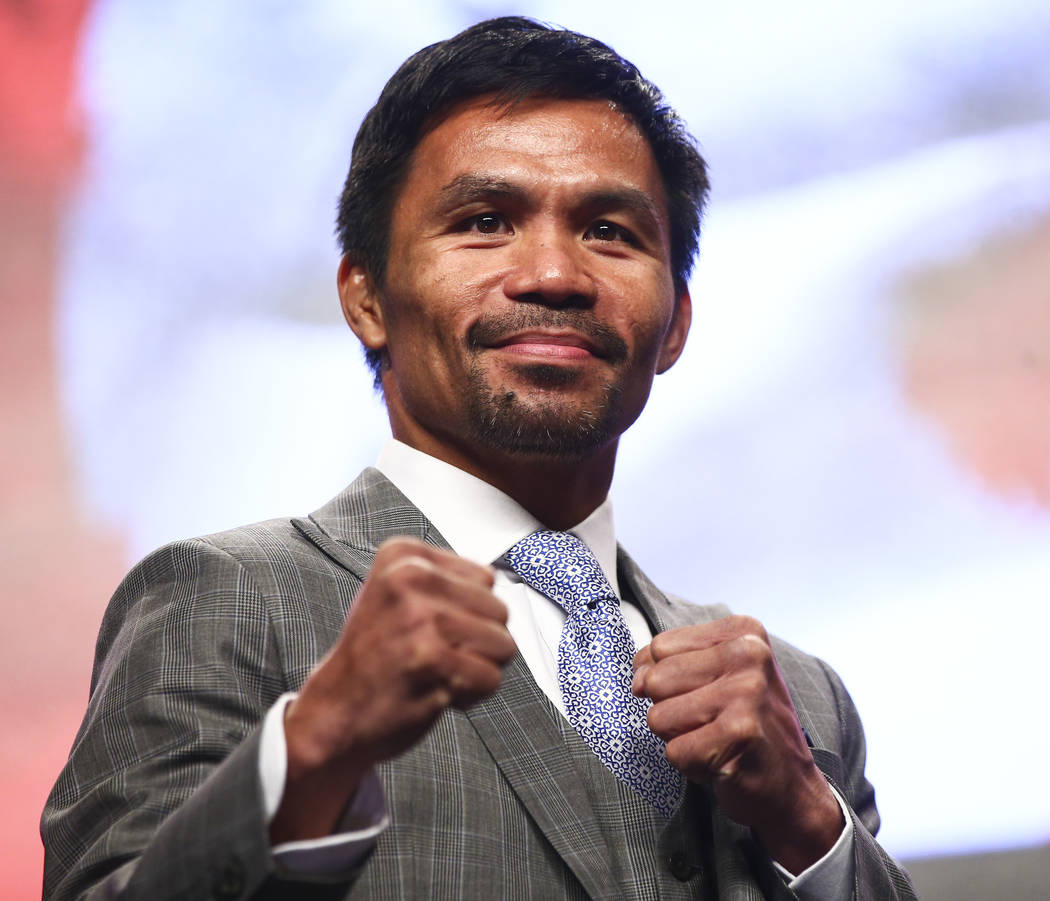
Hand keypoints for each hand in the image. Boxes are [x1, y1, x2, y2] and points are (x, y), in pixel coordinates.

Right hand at [271, 537, 515, 841]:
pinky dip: (471, 694)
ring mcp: (422, 618)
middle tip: (433, 655)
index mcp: (404, 556)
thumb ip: (446, 582)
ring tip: (435, 672)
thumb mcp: (395, 595)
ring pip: (502, 644)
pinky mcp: (432, 658)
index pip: (485, 579)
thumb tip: (497, 586)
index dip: (468, 612)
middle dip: (477, 642)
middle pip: (499, 610)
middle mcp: (411, 577)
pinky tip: (435, 691)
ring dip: (476, 668)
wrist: (334, 712)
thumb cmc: (372, 657)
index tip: (430, 628)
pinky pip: (491, 678)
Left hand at [631, 615, 842, 873]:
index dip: (665, 679)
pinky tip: (723, 762)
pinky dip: (691, 766)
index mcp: (743, 632)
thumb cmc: (746, 725)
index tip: (703, 695)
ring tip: (717, 741)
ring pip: (658, 717)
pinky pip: (674, 752)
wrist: (792, 787)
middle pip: (655, 681)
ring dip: (680, 739)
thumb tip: (637, 681)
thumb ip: (669, 663)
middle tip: (711, 723)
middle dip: (671, 710)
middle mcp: (749, 654)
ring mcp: (746, 692)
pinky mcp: (740, 733)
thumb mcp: (716, 675)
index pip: (659, 648)